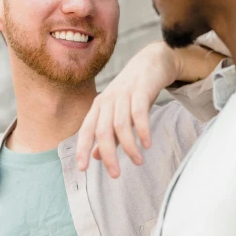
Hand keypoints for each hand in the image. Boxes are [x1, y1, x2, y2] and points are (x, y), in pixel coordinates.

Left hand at [76, 41, 222, 177]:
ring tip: (138, 161)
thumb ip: (107, 134)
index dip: (82, 149)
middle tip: (116, 174)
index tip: (83, 169)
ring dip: (129, 147)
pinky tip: (147, 144)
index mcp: (98, 107)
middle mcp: (107, 100)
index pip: (86, 131)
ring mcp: (123, 94)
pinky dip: (142, 131)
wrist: (152, 61)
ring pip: (120, 125)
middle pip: (102, 132)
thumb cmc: (133, 91)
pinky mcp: (141, 91)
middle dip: (108, 155)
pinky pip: (139, 114)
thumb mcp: (117, 112)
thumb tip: (96, 157)